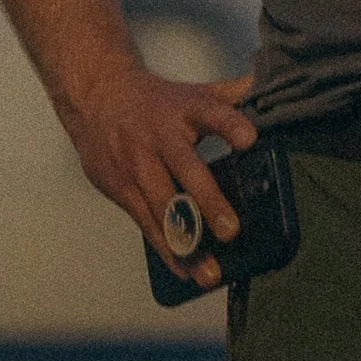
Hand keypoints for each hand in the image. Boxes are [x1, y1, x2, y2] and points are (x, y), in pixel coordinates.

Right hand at [59, 62, 258, 287]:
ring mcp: (138, 166)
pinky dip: (167, 251)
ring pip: (164, 209)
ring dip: (187, 243)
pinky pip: (147, 225)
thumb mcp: (190, 92)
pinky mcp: (122, 190)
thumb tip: (265, 88)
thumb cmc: (154, 101)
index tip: (249, 140)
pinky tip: (185, 270)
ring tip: (210, 272)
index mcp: (184, 110)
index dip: (230, 125)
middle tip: (231, 230)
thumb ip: (229, 95)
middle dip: (207, 202)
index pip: (211, 112)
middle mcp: (160, 138)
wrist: (95, 100)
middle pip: (186, 170)